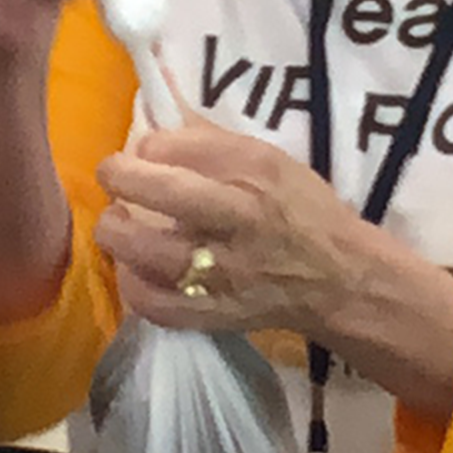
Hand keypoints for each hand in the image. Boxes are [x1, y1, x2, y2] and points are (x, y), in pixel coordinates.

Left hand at [94, 123, 385, 341]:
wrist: (339, 279)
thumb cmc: (302, 211)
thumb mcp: (271, 161)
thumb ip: (212, 146)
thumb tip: (151, 138)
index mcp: (255, 176)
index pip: (184, 147)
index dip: (147, 145)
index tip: (140, 150)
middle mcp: (239, 221)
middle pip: (164, 193)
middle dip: (120, 177)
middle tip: (113, 177)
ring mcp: (223, 274)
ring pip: (147, 253)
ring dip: (116, 232)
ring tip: (116, 223)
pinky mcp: (213, 314)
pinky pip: (155, 305)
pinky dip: (131, 285)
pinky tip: (131, 268)